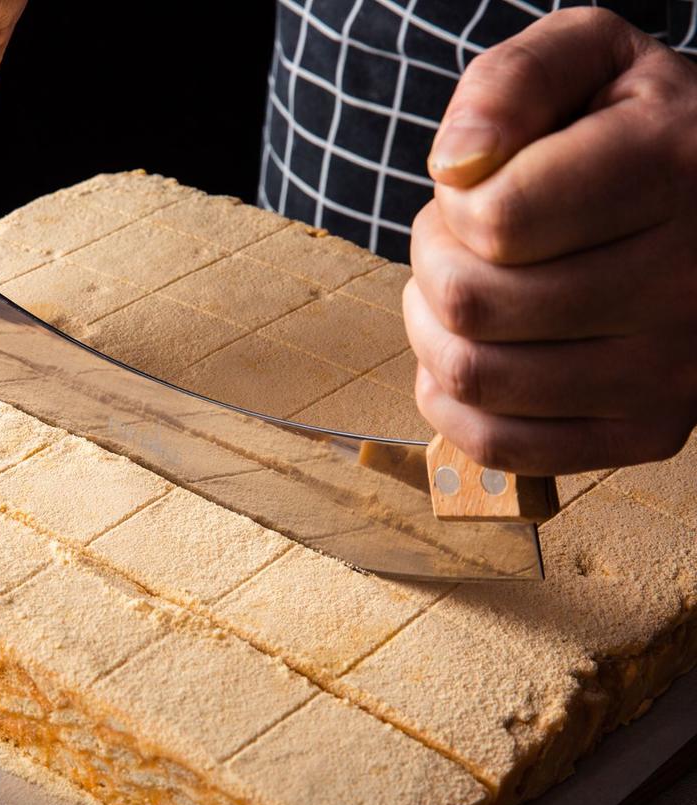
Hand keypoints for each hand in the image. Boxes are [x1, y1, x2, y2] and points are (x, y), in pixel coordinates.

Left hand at [405, 8, 696, 475]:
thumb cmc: (634, 134)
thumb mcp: (588, 62)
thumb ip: (511, 82)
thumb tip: (456, 165)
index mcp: (672, 170)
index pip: (495, 221)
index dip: (453, 205)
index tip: (476, 190)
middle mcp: (686, 280)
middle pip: (471, 305)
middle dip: (433, 264)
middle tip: (458, 244)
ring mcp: (673, 370)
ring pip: (475, 376)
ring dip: (432, 331)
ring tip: (465, 292)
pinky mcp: (648, 431)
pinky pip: (501, 444)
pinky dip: (452, 403)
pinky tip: (469, 356)